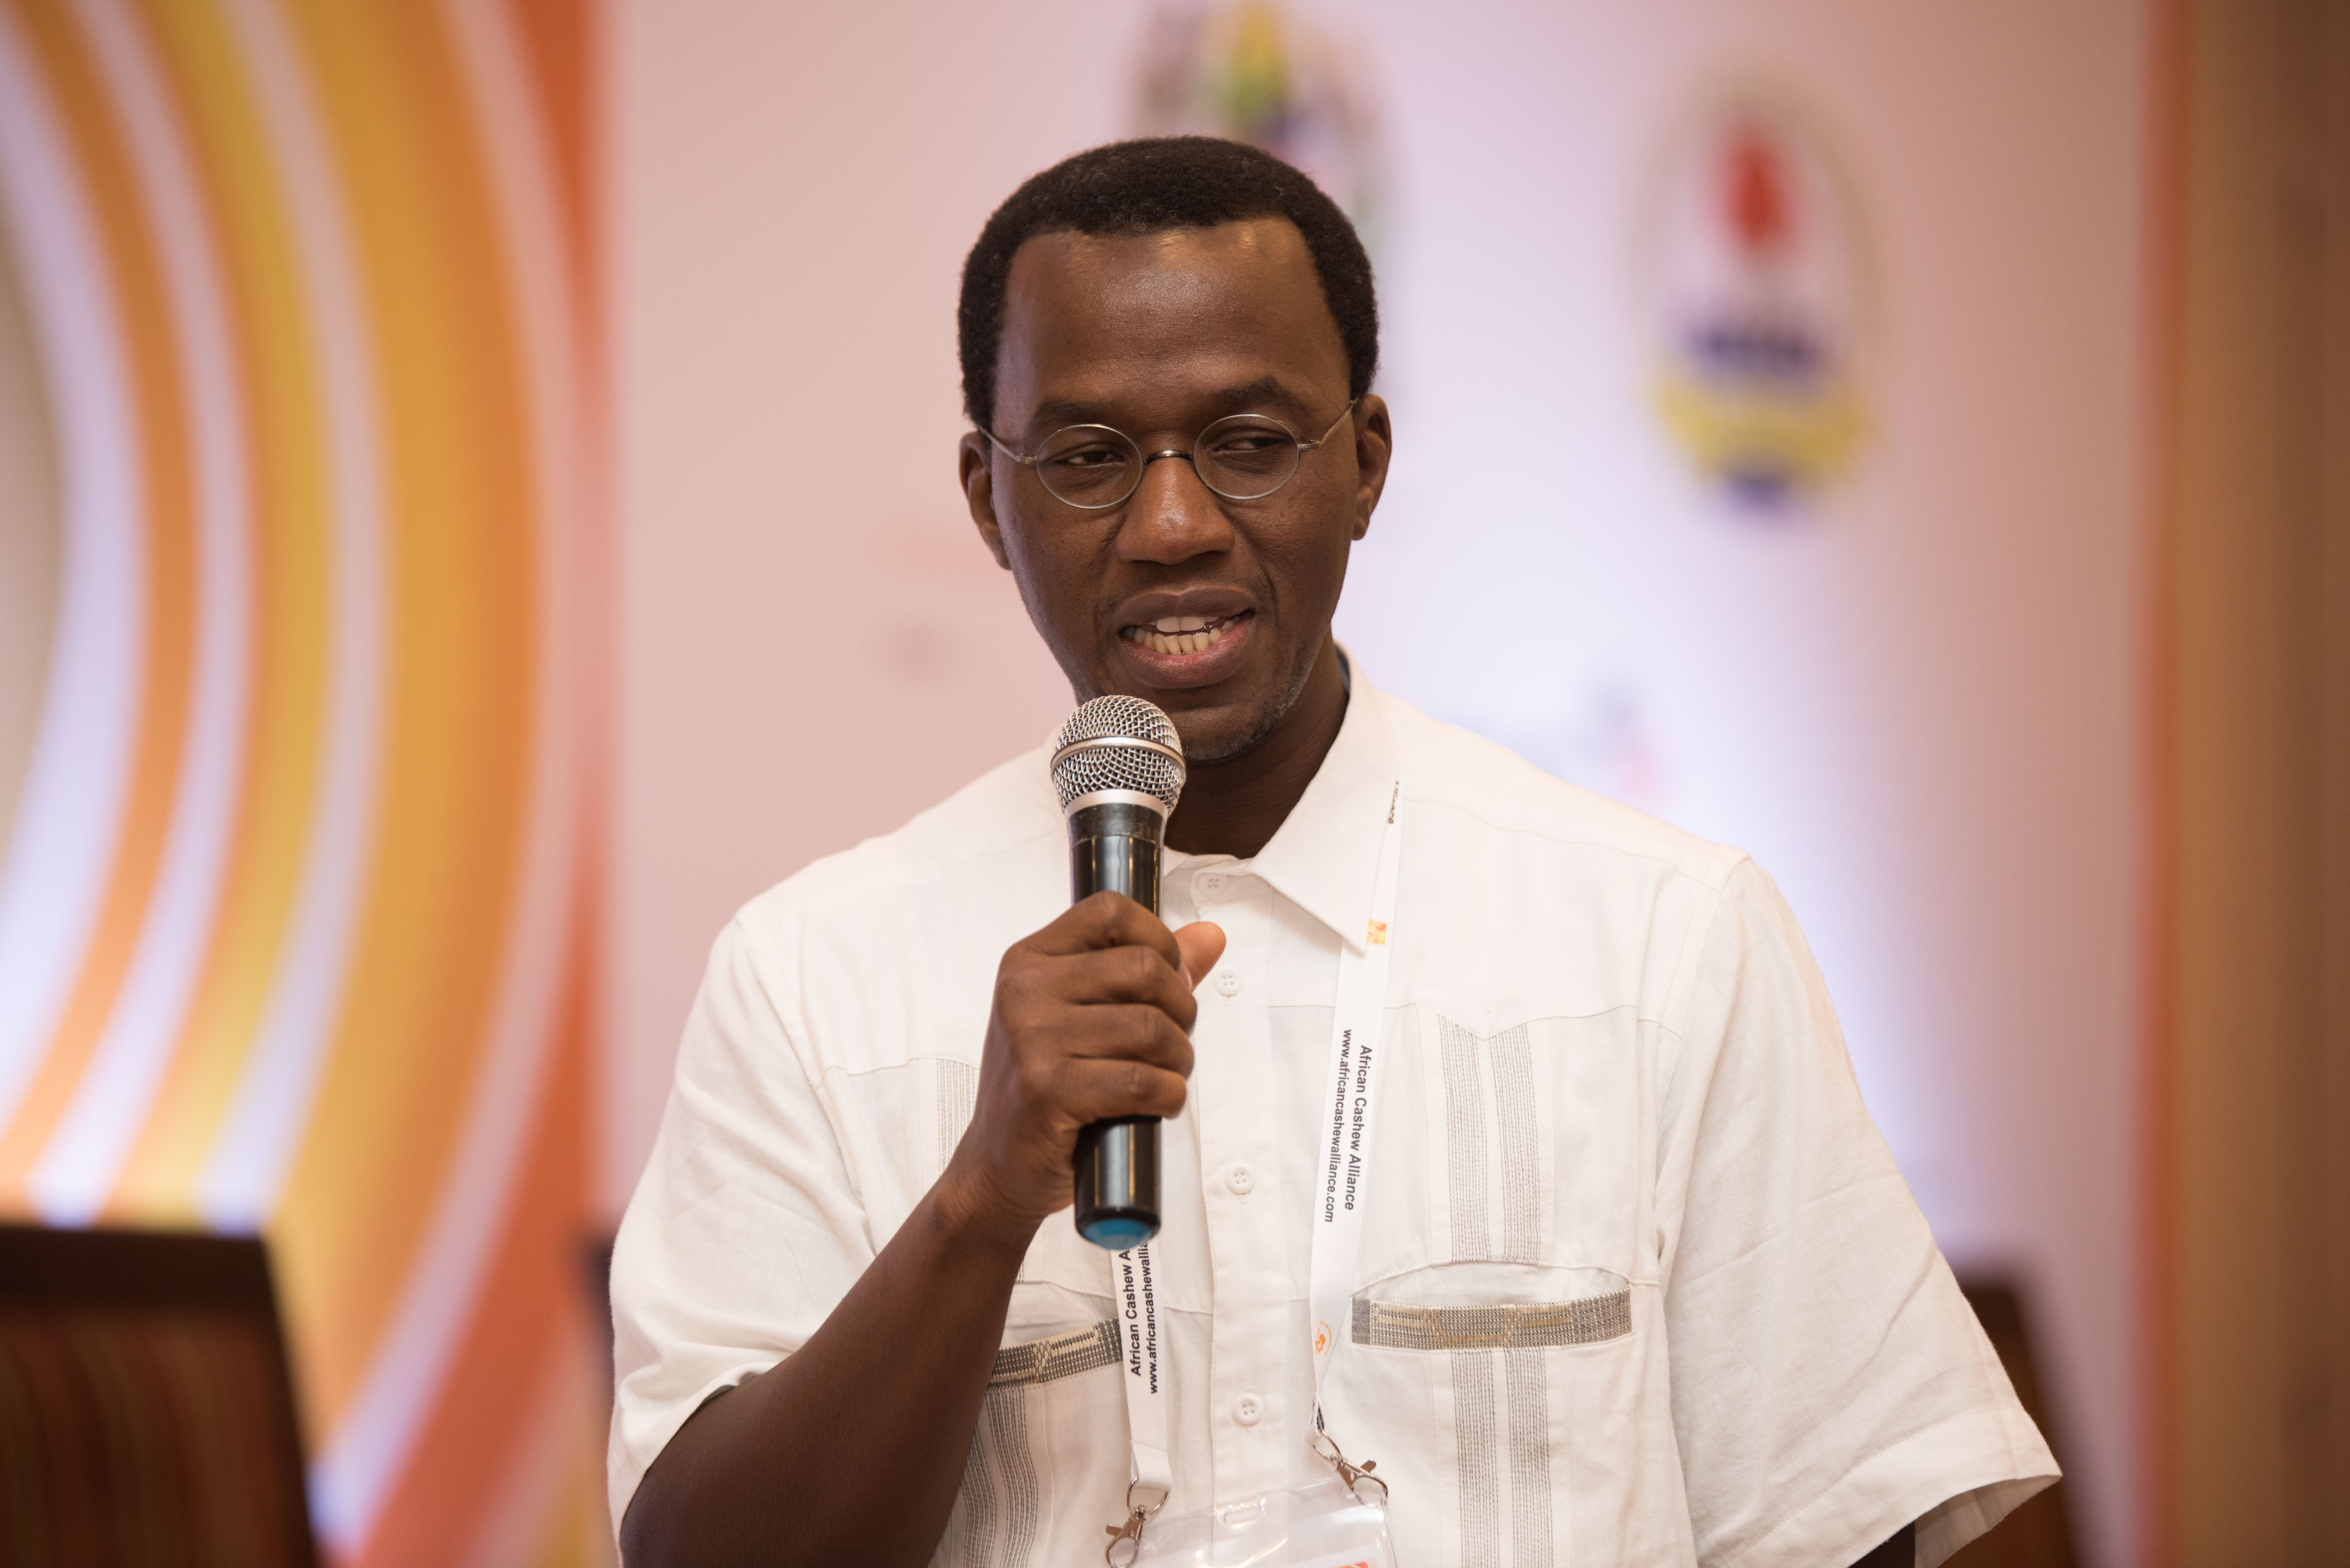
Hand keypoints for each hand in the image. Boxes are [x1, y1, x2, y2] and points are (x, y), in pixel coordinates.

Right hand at [939, 892, 1225, 1249]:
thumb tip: (1211, 936)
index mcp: (1030, 960)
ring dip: (1178, 1058)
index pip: (1111, 911)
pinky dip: (1168, 1095)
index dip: (1159, 940)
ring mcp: (1033, 1040)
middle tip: (1173, 1039)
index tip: (1167, 978)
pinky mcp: (1049, 1092)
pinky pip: (1141, 1081)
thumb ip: (1145, 969)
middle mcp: (1025, 990)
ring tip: (1165, 1075)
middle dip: (1180, 1007)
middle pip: (1144, 968)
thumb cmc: (1046, 1086)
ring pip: (1150, 1027)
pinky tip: (1157, 1103)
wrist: (998, 1164)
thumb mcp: (1083, 1015)